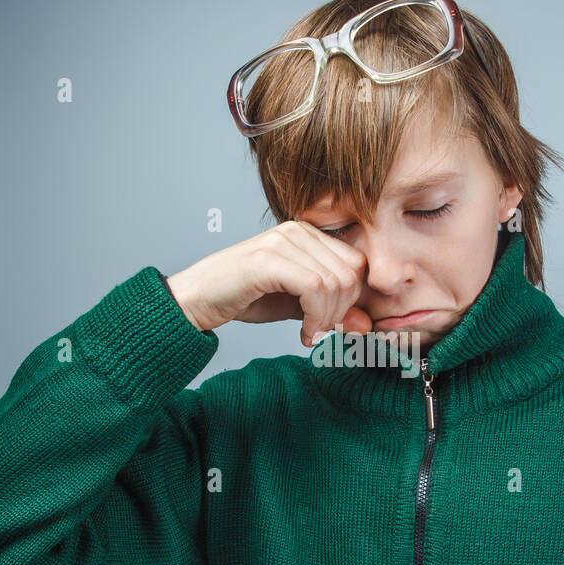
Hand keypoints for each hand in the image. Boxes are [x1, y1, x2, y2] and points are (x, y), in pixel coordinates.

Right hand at [163, 220, 374, 346]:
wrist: (197, 300)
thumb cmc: (244, 299)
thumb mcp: (299, 308)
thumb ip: (332, 311)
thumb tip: (367, 325)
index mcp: (307, 235)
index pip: (356, 263)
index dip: (352, 300)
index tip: (333, 325)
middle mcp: (297, 231)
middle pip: (351, 272)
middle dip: (342, 311)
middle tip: (321, 332)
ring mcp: (282, 241)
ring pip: (335, 282)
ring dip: (327, 319)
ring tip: (310, 333)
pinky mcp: (268, 259)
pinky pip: (314, 288)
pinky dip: (316, 318)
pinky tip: (304, 333)